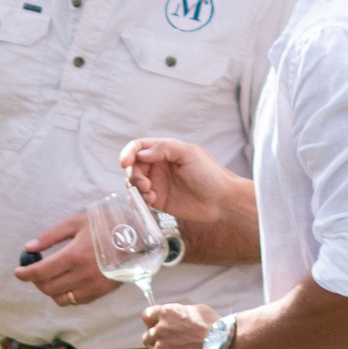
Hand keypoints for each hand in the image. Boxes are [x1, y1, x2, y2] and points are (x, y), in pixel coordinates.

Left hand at [10, 210, 117, 307]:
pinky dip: (66, 295)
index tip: (18, 272)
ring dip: (50, 290)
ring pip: (61, 299)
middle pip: (48, 288)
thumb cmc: (106, 224)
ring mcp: (93, 286)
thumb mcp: (76, 222)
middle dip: (36, 281)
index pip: (41, 272)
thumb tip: (29, 248)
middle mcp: (82, 275)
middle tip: (35, 271)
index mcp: (74, 255)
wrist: (138, 237)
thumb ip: (51, 236)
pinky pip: (76, 301)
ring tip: (50, 278)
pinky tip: (66, 283)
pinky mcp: (101, 292)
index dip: (25, 274)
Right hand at [118, 137, 243, 228]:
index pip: (139, 147)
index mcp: (165, 151)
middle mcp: (159, 166)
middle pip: (134, 166)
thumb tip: (141, 154)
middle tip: (145, 183)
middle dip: (134, 174)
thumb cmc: (210, 174)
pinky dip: (140, 199)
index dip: (129, 153)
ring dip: (136, 187)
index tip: (124, 163)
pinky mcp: (159, 201)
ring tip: (149, 194)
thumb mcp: (189, 154)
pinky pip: (141, 198)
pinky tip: (152, 201)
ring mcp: (158, 183)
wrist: (222, 201)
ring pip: (134, 182)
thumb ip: (164, 149)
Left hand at [142, 301, 219, 348]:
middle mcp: (159, 329)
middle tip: (172, 345)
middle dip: (156, 341)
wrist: (224, 347)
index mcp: (166, 313)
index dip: (152, 322)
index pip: (147, 316)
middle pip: (147, 337)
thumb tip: (175, 318)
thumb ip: (180, 315)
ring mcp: (160, 348)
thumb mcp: (197, 311)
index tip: (158, 327)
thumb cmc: (216, 327)